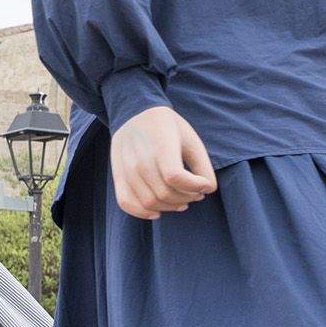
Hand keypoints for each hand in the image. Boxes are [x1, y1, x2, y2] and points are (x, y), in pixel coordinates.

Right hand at [109, 106, 217, 220]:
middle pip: (165, 194)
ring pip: (149, 202)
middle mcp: (140, 160)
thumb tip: (208, 189)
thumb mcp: (190, 139)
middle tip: (196, 193)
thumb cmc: (167, 127)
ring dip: (170, 207)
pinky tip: (159, 211)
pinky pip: (126, 203)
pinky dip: (143, 213)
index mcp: (160, 147)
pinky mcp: (118, 177)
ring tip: (182, 201)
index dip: (194, 187)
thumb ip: (202, 165)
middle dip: (187, 198)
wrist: (135, 114)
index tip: (204, 185)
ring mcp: (126, 170)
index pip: (176, 178)